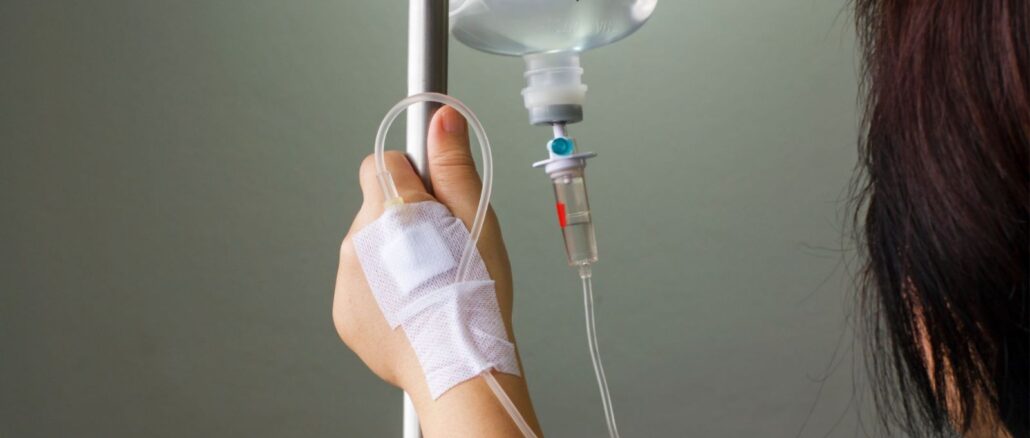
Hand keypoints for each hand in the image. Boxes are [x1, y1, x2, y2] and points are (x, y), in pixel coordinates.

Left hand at [332, 106, 540, 435]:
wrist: (459, 366)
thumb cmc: (476, 295)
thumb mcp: (477, 220)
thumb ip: (453, 165)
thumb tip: (441, 116)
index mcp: (394, 209)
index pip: (382, 164)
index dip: (412, 179)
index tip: (433, 201)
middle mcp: (360, 238)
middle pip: (376, 208)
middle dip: (404, 222)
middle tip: (441, 251)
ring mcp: (346, 276)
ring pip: (368, 246)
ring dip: (394, 257)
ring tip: (431, 286)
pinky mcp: (343, 309)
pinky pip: (360, 284)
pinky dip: (382, 292)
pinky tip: (413, 309)